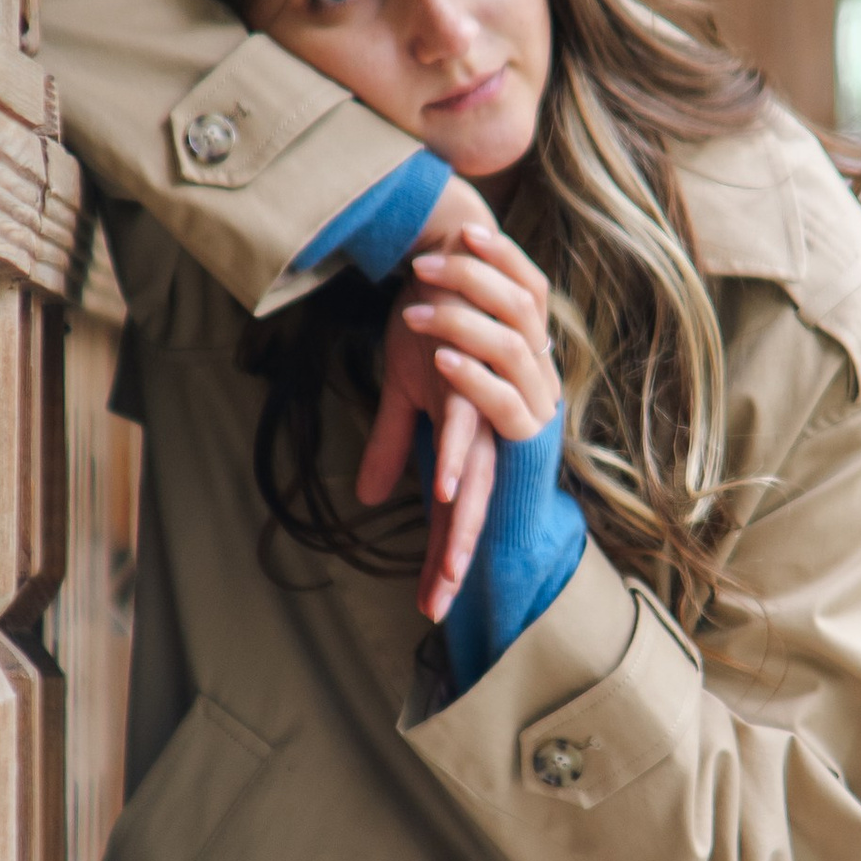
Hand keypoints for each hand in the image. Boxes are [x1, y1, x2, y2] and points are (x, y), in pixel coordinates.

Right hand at [358, 284, 498, 624]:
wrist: (450, 248)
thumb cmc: (434, 317)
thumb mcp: (406, 388)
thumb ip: (394, 444)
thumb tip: (374, 498)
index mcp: (473, 434)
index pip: (461, 510)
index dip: (444, 557)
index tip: (431, 610)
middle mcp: (486, 426)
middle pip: (474, 507)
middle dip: (454, 560)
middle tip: (438, 611)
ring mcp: (482, 400)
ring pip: (474, 476)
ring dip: (459, 523)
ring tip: (447, 570)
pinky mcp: (469, 370)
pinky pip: (463, 422)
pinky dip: (453, 456)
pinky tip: (446, 489)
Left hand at [399, 216, 559, 447]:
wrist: (511, 508)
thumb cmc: (475, 436)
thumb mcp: (442, 386)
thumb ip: (438, 333)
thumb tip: (413, 288)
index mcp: (534, 348)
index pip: (531, 285)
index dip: (504, 254)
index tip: (465, 228)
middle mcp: (544, 368)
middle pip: (523, 303)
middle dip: (472, 277)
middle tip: (421, 267)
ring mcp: (539, 401)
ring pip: (512, 344)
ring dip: (459, 323)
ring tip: (412, 315)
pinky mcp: (526, 437)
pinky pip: (503, 398)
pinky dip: (472, 376)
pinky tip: (441, 360)